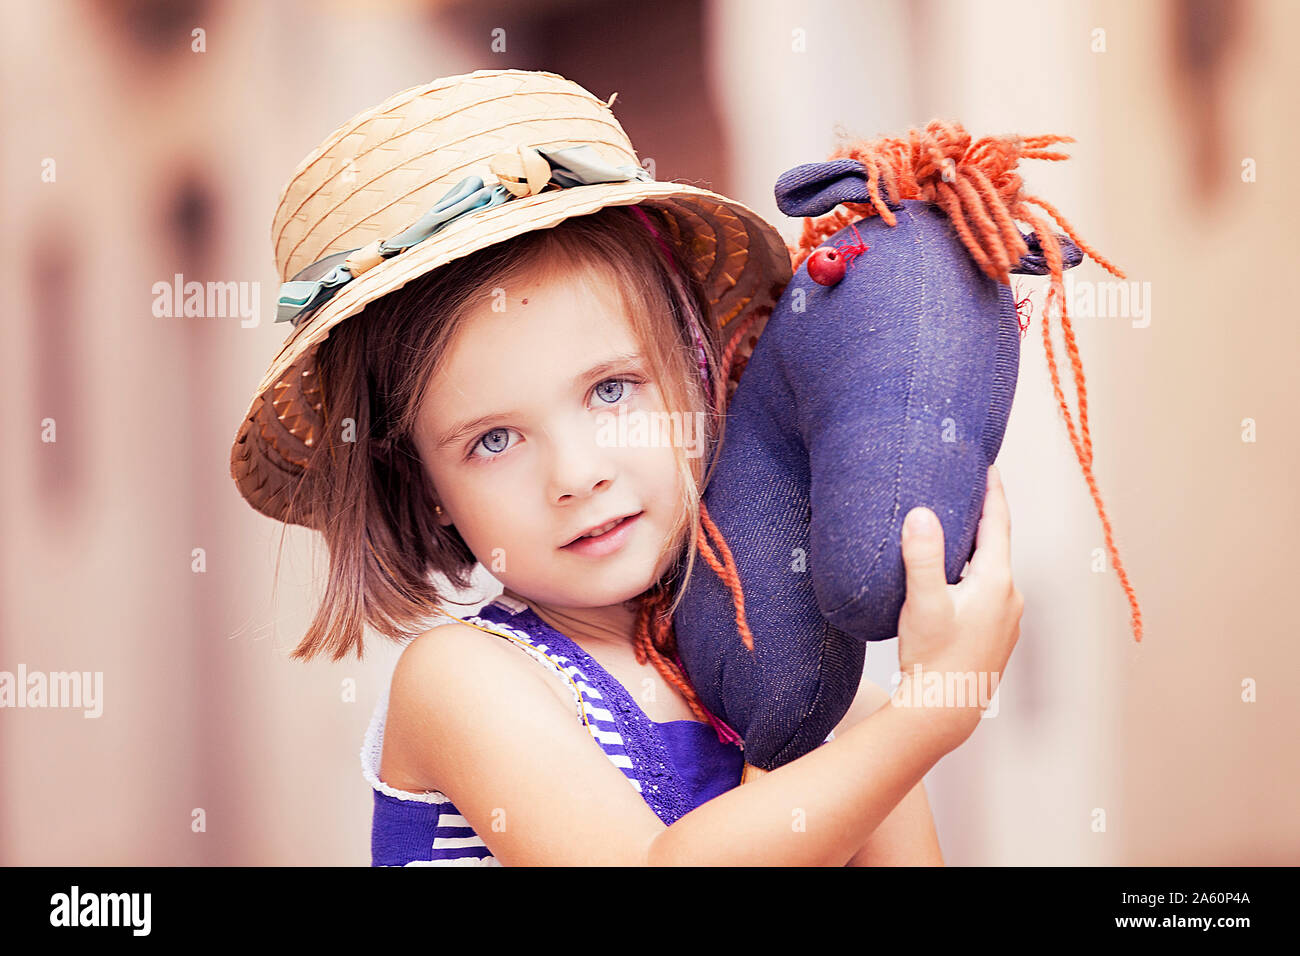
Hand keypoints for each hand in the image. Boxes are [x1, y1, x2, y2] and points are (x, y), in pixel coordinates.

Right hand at [893, 464, 1023, 747]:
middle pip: (995, 545)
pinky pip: (987, 592)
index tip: (988, 465)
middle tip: (961, 492)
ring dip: (973, 551)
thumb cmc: (933, 658)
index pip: (997, 523)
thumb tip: (922, 513)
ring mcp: (1007, 617)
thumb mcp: (922, 603)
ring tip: (951, 534)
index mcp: (996, 581)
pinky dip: (973, 577)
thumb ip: (922, 556)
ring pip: (990, 571)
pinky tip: (951, 582)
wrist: (945, 711)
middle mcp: (1010, 596)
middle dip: (979, 519)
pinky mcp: (997, 634)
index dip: (992, 491)